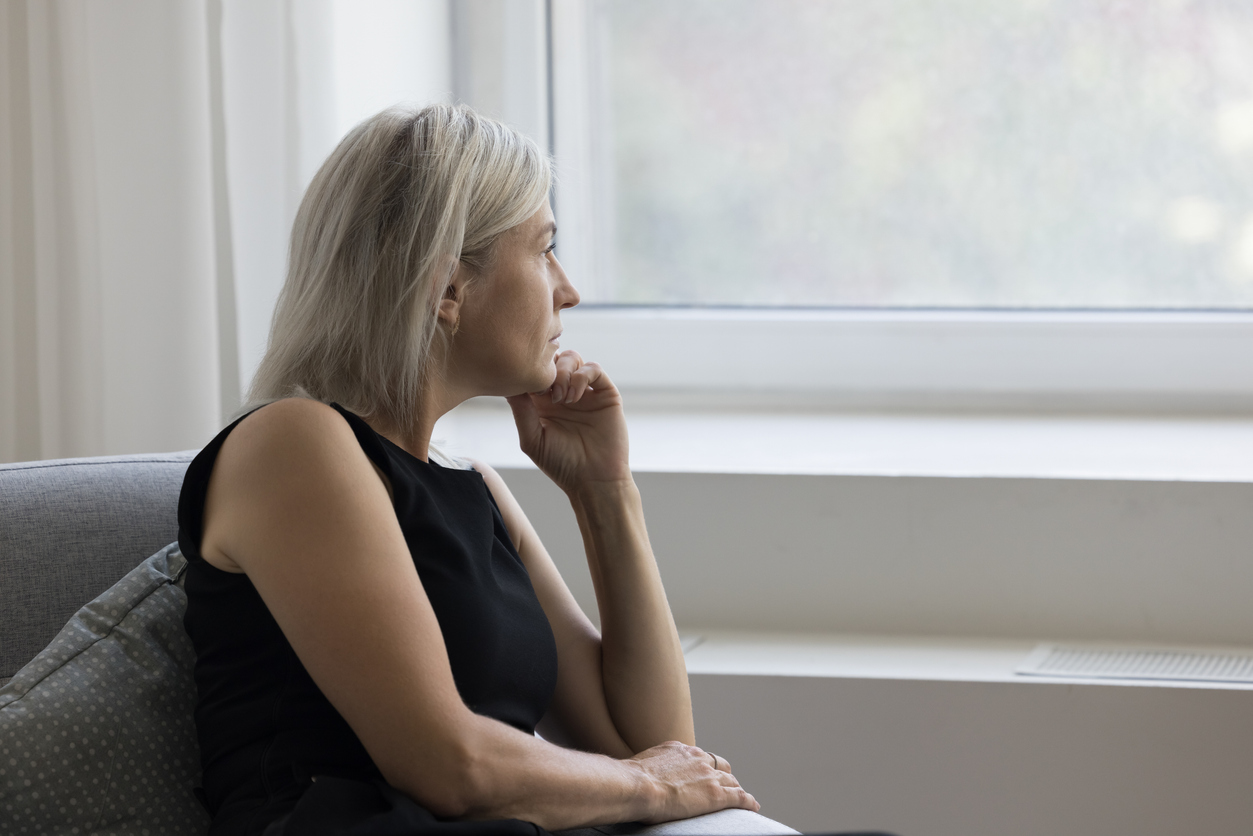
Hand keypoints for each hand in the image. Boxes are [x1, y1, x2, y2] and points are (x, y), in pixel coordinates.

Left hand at [506, 350, 630, 492]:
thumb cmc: (560, 464)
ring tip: (561, 398)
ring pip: (572, 358)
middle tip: (544, 391)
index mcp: (542, 402)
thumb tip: (509, 383)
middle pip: (552, 358)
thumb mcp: (532, 439)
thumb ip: (521, 410)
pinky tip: (574, 398)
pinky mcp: (605, 393)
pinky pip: (594, 369)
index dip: (528, 371)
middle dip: (546, 368)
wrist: (594, 480)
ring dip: (563, 372)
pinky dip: (582, 376)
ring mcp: (584, 391)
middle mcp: (563, 392)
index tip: (526, 388)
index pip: (533, 371)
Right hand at [627, 741, 759, 822]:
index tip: (703, 775)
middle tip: (724, 785)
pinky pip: (739, 797)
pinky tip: (753, 806)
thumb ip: (650, 768)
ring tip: (740, 798)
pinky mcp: (716, 795)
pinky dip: (748, 801)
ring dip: (735, 789)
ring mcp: (709, 776)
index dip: (704, 767)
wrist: (638, 786)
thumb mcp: (641, 765)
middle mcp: (697, 758)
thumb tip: (641, 777)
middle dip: (723, 775)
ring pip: (731, 781)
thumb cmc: (631, 781)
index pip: (699, 757)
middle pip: (719, 765)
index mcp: (679, 750)